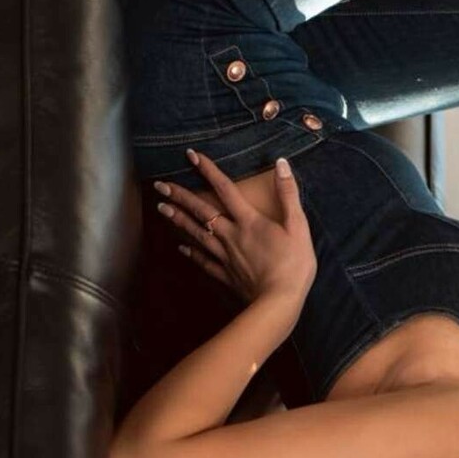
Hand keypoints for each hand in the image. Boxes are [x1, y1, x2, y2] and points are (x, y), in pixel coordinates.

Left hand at [154, 148, 316, 310]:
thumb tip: (281, 163)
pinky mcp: (225, 274)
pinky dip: (191, 253)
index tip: (192, 156)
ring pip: (197, 234)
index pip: (225, 189)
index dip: (208, 170)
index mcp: (249, 221)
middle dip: (180, 196)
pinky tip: (181, 248)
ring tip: (161, 209)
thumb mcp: (298, 226)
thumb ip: (288, 194)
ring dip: (178, 220)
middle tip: (160, 185)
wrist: (279, 301)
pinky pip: (203, 261)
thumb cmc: (293, 264)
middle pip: (202, 211)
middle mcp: (231, 235)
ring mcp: (225, 256)